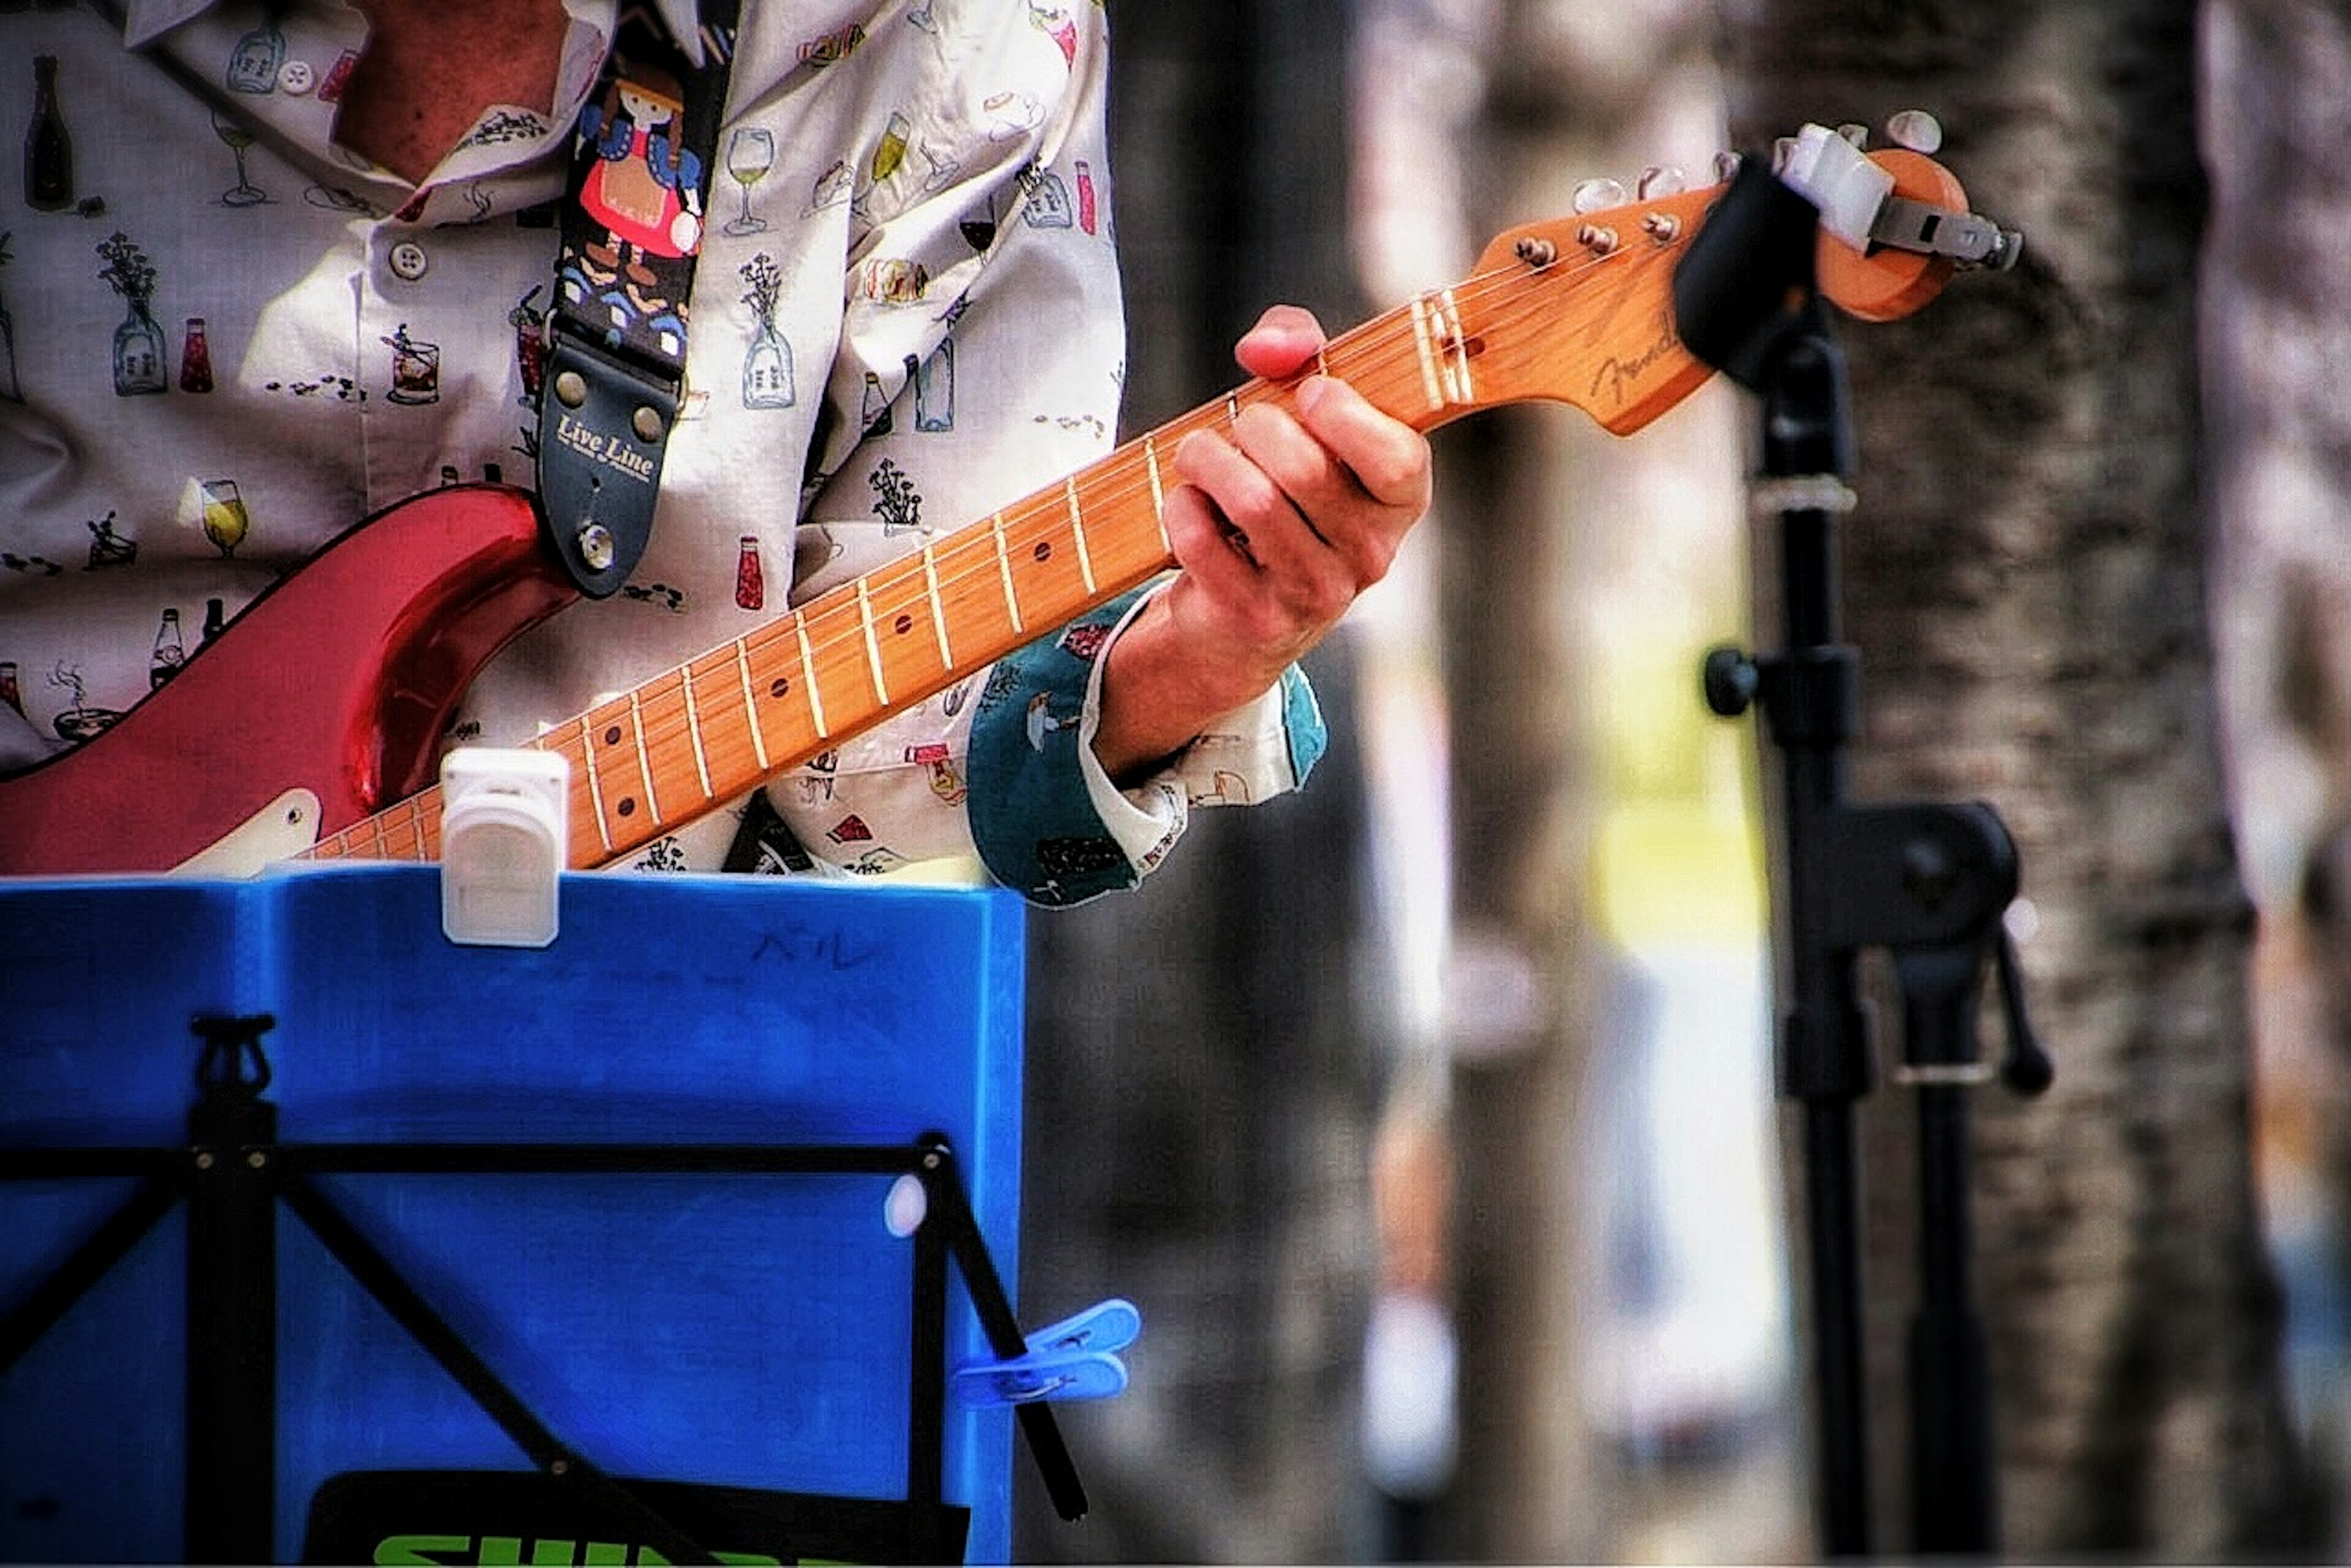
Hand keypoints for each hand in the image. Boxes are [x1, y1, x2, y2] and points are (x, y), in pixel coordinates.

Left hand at [1093, 305, 1432, 781]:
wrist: (1244, 612)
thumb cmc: (1284, 487)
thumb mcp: (1306, 412)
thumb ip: (1297, 349)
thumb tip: (1263, 349)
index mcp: (1400, 503)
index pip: (1398, 459)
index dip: (1346, 416)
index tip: (1308, 393)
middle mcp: (1371, 556)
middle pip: (1306, 469)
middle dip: (1254, 426)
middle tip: (1239, 424)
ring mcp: (1315, 594)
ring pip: (1253, 502)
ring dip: (1209, 458)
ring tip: (1199, 453)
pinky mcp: (1256, 618)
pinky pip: (1203, 541)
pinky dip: (1182, 507)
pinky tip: (1190, 504)